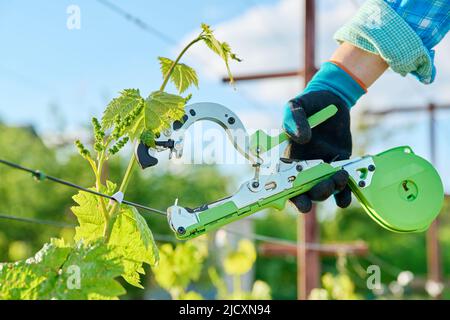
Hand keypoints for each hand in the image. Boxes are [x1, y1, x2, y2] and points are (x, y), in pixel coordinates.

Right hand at [282, 60, 366, 212]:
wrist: (332, 99)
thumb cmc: (308, 103)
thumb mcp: (296, 106)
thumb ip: (295, 119)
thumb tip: (303, 139)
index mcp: (287, 158)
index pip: (284, 183)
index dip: (291, 197)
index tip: (301, 202)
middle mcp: (303, 167)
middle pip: (305, 192)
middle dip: (315, 195)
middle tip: (326, 185)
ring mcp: (321, 169)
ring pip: (323, 191)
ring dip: (331, 191)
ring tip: (341, 176)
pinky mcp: (339, 166)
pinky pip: (340, 187)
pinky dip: (344, 195)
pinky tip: (347, 192)